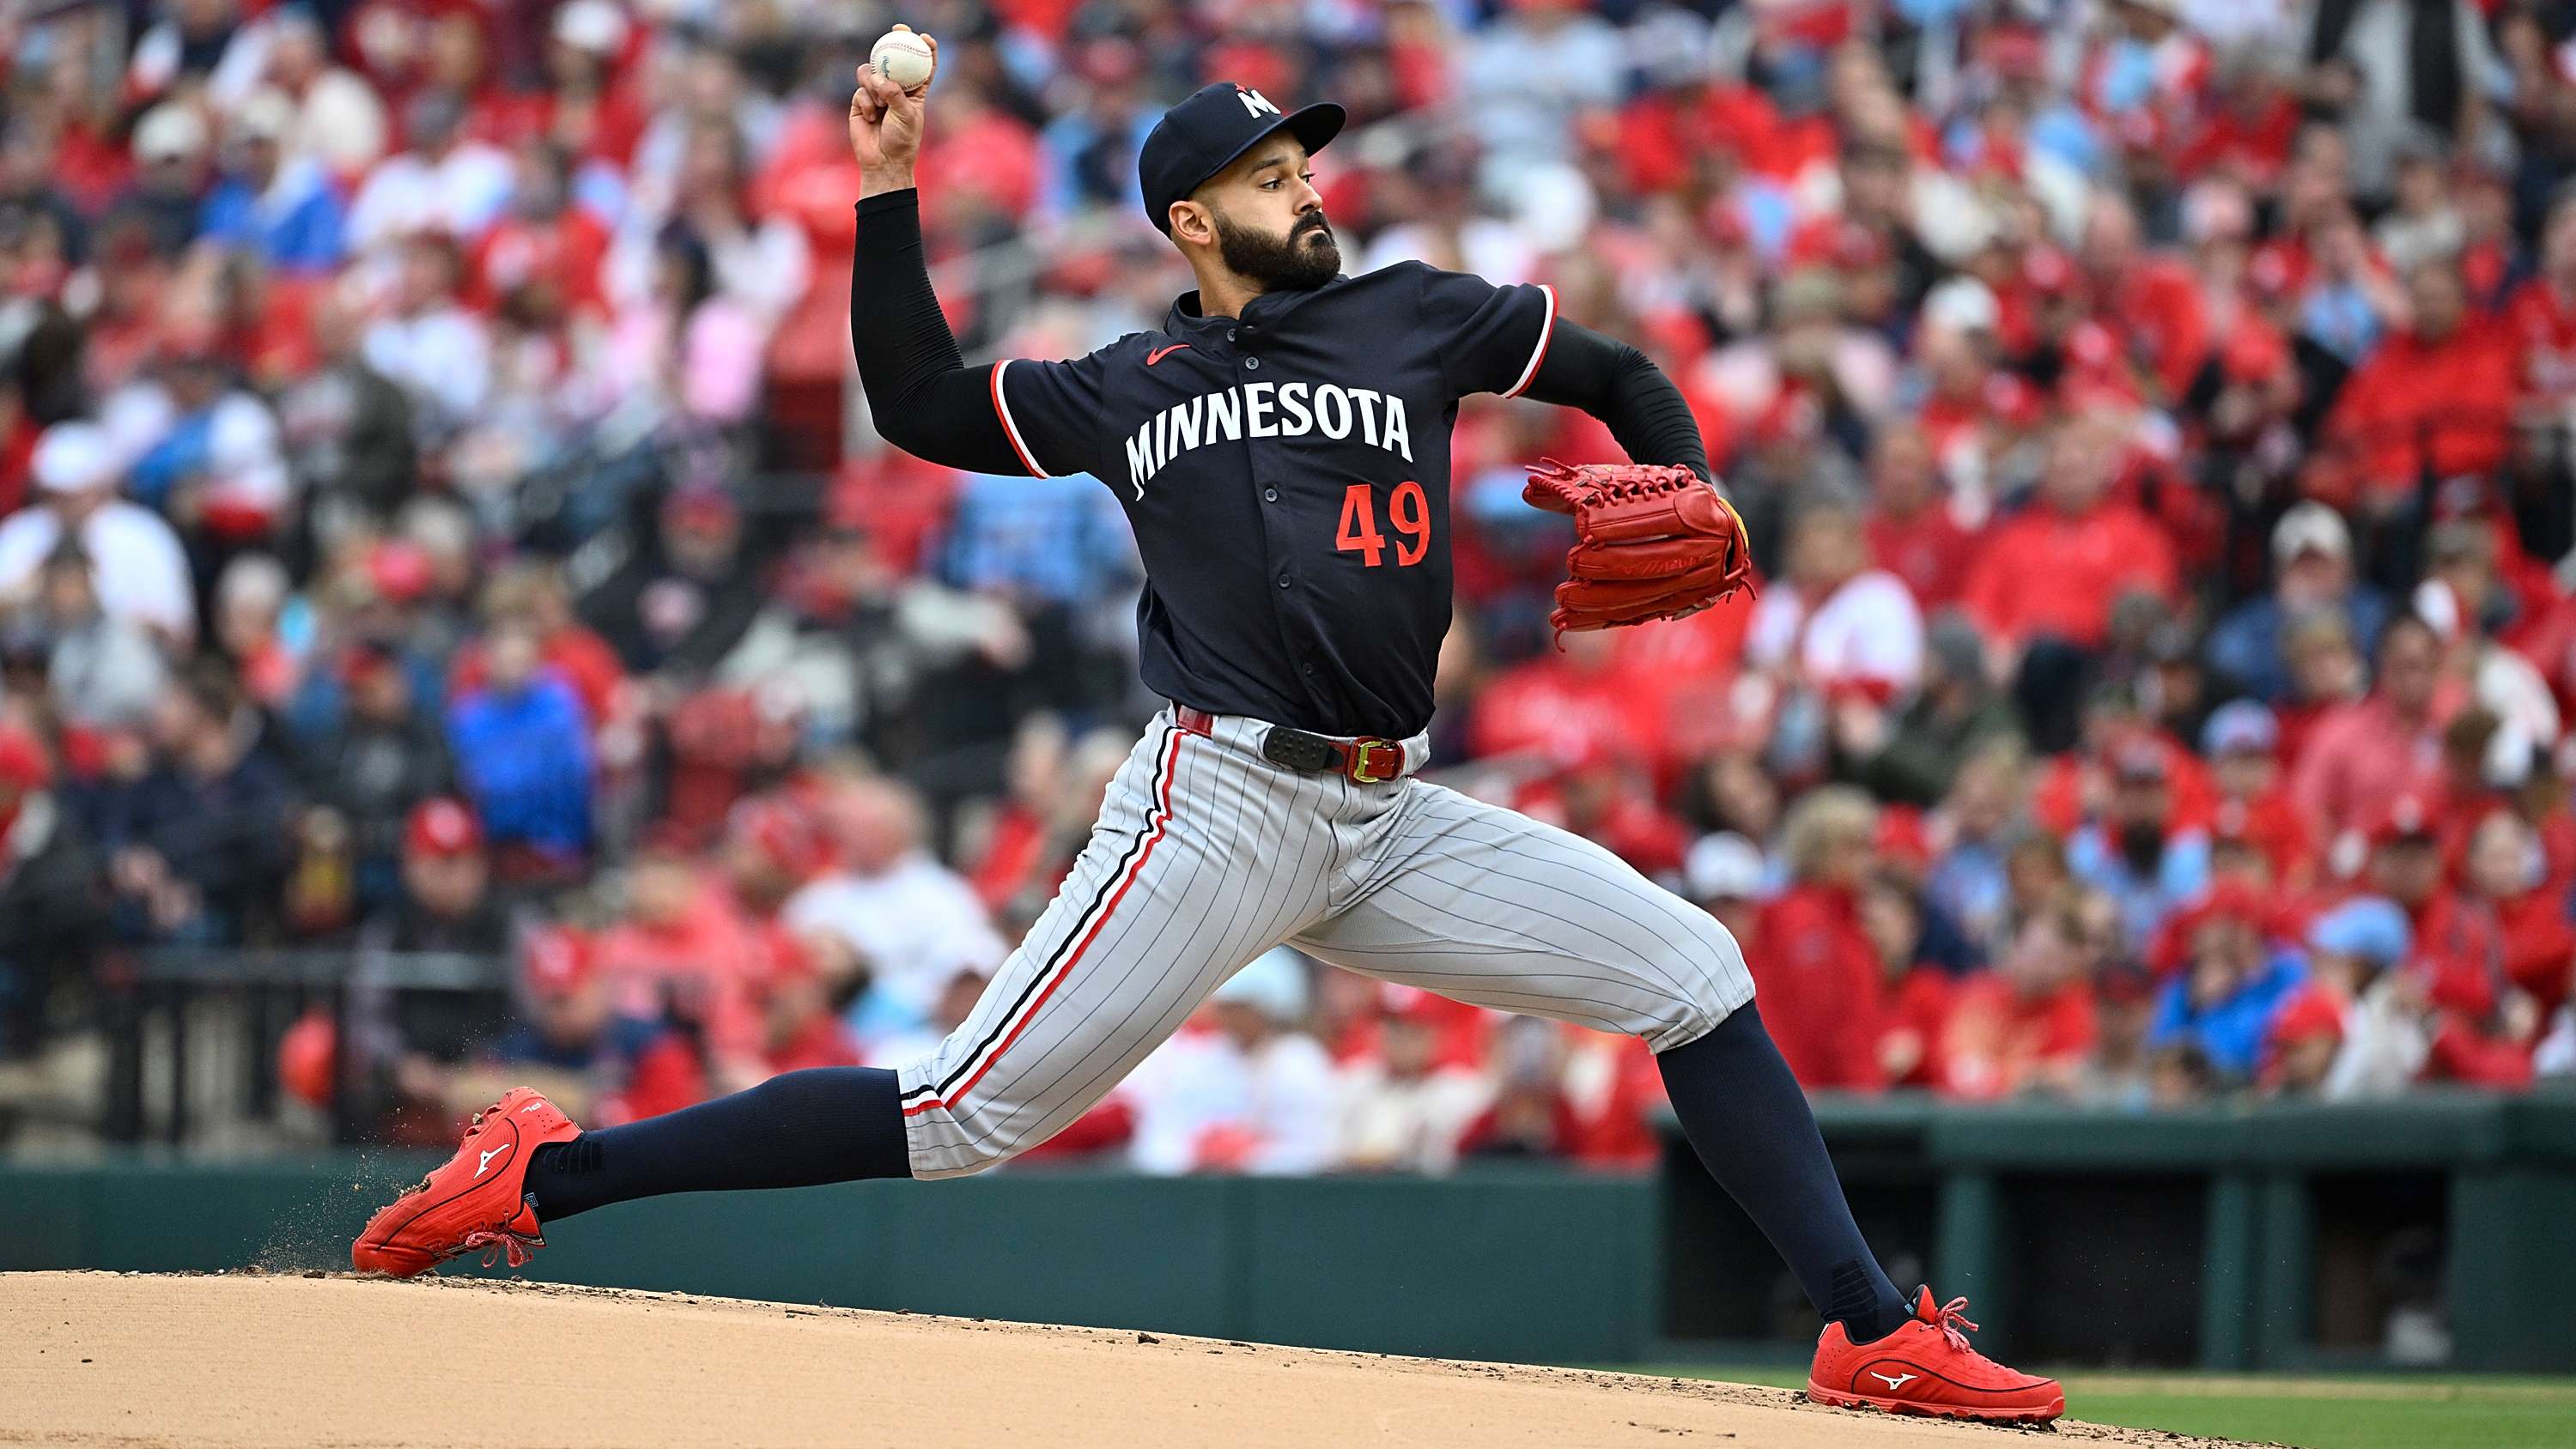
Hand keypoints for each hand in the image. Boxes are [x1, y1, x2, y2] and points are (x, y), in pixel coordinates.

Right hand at [850, 26, 936, 194]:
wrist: (882, 162)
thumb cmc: (902, 141)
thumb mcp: (906, 116)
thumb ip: (895, 94)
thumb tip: (880, 78)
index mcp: (915, 92)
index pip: (922, 66)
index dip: (925, 50)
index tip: (925, 38)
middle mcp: (895, 89)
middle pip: (894, 59)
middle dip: (894, 42)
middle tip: (896, 31)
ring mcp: (876, 94)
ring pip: (871, 72)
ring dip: (874, 83)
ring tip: (880, 102)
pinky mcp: (860, 101)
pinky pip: (860, 90)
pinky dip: (866, 102)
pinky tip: (870, 116)